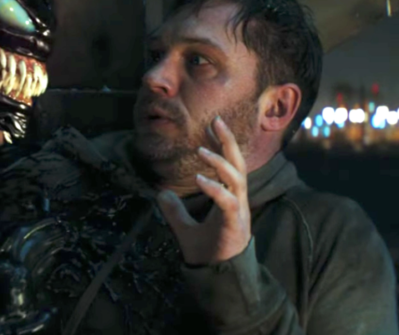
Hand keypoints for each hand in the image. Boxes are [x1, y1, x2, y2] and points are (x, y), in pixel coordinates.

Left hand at [156, 116, 251, 264]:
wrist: (217, 277)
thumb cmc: (207, 251)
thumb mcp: (184, 227)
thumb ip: (174, 211)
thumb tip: (161, 194)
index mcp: (229, 197)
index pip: (229, 164)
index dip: (223, 144)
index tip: (213, 124)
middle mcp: (236, 200)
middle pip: (238, 164)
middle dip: (229, 142)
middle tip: (217, 121)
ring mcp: (238, 212)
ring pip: (236, 179)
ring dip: (220, 163)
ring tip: (202, 150)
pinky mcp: (234, 225)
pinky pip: (228, 202)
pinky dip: (215, 188)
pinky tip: (200, 178)